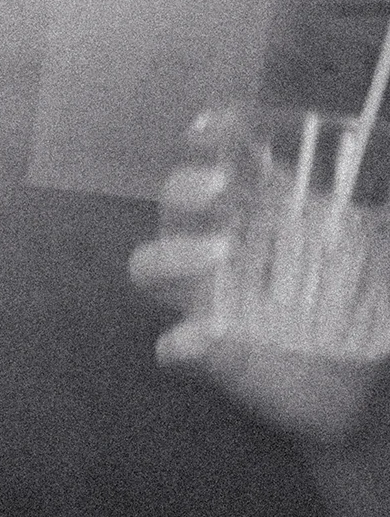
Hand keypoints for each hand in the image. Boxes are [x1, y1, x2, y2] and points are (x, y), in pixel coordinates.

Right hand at [131, 135, 389, 446]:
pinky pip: (174, 343)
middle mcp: (220, 247)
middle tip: (220, 186)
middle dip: (185, 187)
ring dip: (173, 255)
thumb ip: (380, 224)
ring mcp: (206, 299)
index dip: (208, 139)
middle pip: (173, 204)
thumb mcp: (376, 258)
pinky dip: (182, 340)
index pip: (220, 163)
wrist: (356, 390)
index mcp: (259, 214)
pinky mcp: (207, 354)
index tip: (212, 126)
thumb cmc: (360, 312)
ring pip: (151, 266)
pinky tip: (201, 338)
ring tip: (217, 255)